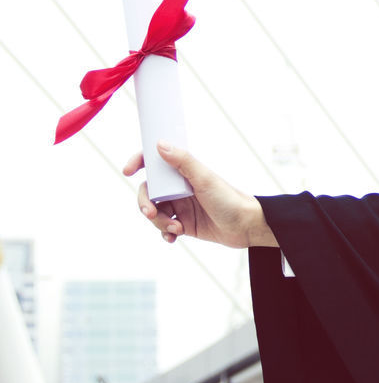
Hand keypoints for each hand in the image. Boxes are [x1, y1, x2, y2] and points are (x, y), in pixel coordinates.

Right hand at [124, 142, 277, 247]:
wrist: (246, 227)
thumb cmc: (230, 199)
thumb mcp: (205, 180)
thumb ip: (184, 162)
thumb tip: (160, 144)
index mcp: (185, 172)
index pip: (157, 162)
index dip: (140, 162)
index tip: (128, 170)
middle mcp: (180, 187)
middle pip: (149, 191)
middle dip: (145, 203)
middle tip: (151, 213)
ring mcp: (181, 206)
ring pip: (154, 212)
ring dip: (158, 222)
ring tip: (176, 229)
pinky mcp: (184, 224)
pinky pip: (163, 228)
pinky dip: (164, 233)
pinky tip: (173, 238)